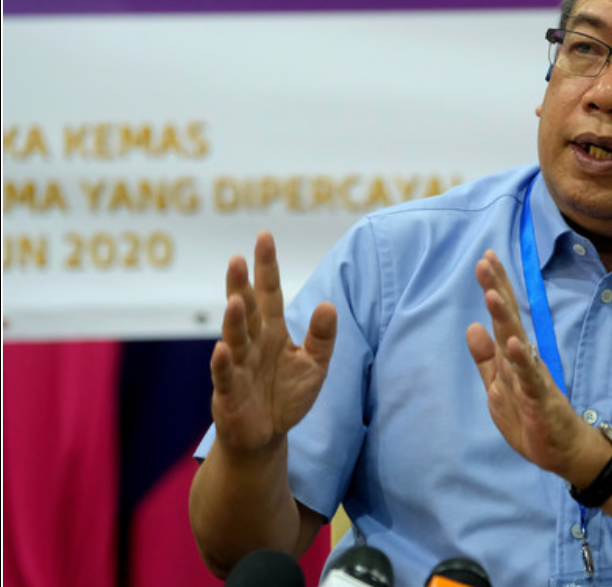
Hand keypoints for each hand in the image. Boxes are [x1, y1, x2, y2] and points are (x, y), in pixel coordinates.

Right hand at [209, 232, 336, 455]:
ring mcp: (238, 366)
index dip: (266, 266)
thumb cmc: (287, 396)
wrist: (266, 436)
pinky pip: (225, 376)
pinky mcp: (229, 394)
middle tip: (237, 259)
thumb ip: (322, 337)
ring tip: (236, 299)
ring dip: (234, 320)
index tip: (263, 236)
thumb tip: (330, 305)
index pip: (269, 292)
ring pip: (234, 338)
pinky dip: (223, 364)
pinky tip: (221, 349)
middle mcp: (252, 343)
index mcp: (273, 332)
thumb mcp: (314, 365)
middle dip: (241, 285)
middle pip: (247, 309)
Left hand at [465, 250, 594, 477]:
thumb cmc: (530, 416)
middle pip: (509, 318)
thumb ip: (485, 358)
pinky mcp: (540, 398)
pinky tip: (513, 343)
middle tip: (486, 260)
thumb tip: (472, 326)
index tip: (485, 258)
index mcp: (512, 356)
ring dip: (505, 318)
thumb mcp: (498, 387)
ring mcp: (533, 377)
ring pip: (517, 342)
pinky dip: (521, 360)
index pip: (503, 315)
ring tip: (492, 293)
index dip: (495, 287)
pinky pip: (529, 377)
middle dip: (498, 289)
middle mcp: (524, 359)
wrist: (563, 451)